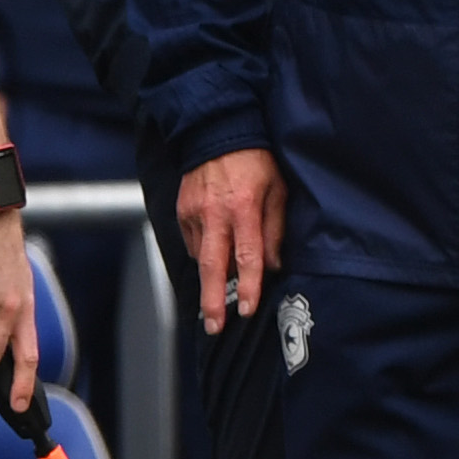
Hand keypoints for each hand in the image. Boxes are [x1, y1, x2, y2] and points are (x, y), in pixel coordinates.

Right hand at [177, 148, 286, 333]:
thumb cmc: (254, 160)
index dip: (248, 286)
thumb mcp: (277, 189)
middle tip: (213, 326)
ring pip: (200, 257)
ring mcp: (194, 213)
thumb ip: (275, 228)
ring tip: (214, 299)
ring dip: (208, 279)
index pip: (247, 256)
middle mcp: (215, 214)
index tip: (247, 310)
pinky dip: (202, 253)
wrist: (216, 132)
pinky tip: (212, 255)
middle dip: (212, 300)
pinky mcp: (181, 211)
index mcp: (243, 208)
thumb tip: (272, 264)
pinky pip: (192, 242)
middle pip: (212, 266)